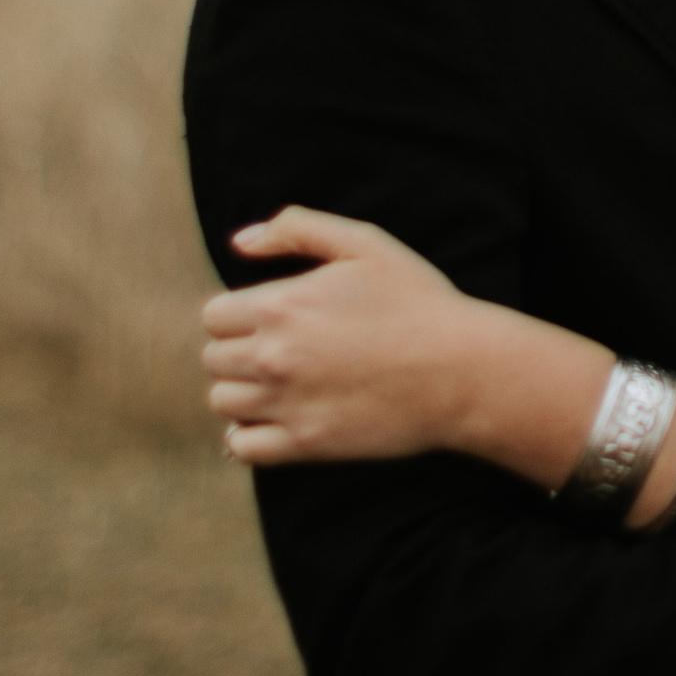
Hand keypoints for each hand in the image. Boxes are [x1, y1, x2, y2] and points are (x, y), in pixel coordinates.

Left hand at [203, 206, 481, 464]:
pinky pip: (242, 447)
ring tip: (280, 384)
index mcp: (280, 306)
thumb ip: (296, 228)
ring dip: (243, 392)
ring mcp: (286, 404)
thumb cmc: (418, 301)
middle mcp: (273, 357)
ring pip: (222, 402)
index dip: (238, 314)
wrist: (462, 370)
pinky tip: (275, 420)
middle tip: (280, 350)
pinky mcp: (305, 444)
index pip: (213, 315)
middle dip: (238, 351)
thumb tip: (240, 241)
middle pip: (213, 359)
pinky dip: (247, 437)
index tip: (269, 318)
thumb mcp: (364, 244)